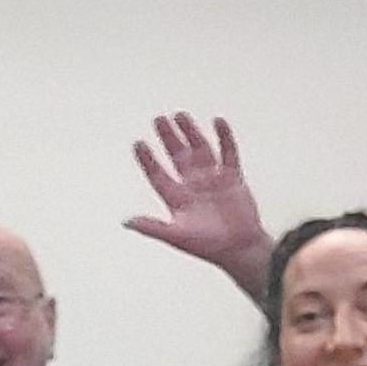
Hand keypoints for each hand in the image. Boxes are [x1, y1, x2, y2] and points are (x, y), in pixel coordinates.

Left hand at [123, 111, 268, 278]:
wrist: (239, 249)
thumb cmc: (208, 246)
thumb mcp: (177, 236)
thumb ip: (153, 227)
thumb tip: (127, 222)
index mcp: (177, 198)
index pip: (158, 174)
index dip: (148, 160)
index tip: (138, 143)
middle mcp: (193, 185)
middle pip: (177, 156)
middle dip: (168, 138)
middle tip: (159, 120)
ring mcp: (213, 179)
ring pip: (200, 149)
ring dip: (191, 133)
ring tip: (181, 116)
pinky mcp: (232, 178)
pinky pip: (228, 153)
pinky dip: (224, 137)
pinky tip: (218, 122)